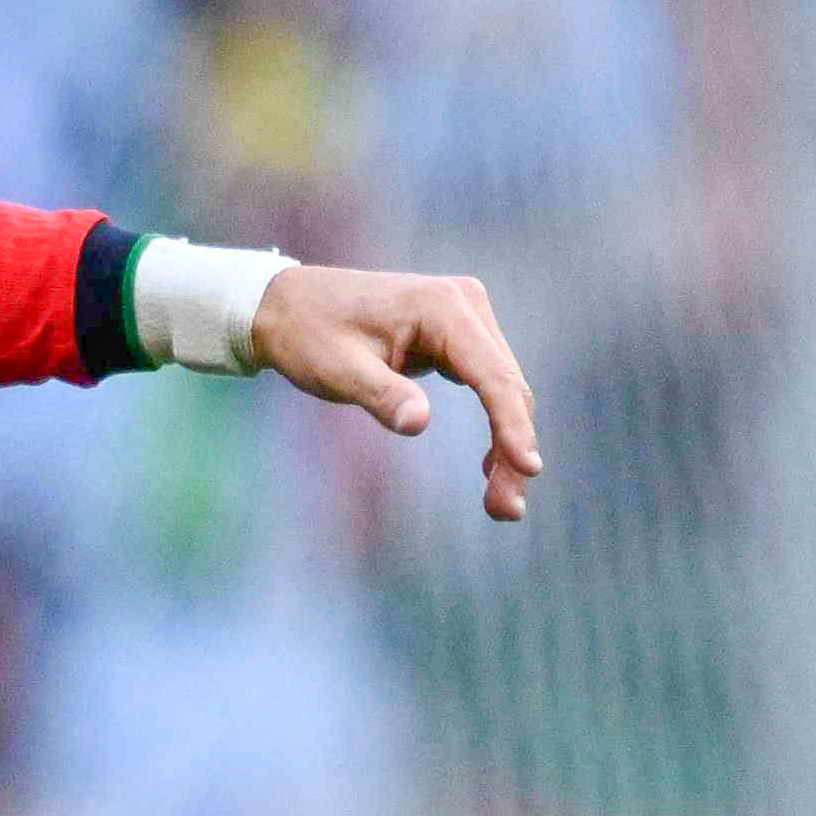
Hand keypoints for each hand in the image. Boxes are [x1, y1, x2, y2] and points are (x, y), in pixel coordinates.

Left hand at [255, 264, 544, 523]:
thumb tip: (419, 423)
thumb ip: (381, 395)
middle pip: (506, 385)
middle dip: (512, 449)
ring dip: (508, 442)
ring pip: (503, 387)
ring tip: (501, 504)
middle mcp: (465, 304)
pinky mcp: (458, 332)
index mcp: (443, 308)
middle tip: (507, 511)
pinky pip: (487, 381)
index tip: (528, 469)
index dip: (512, 425)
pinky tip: (491, 466)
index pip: (492, 375)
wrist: (288, 304)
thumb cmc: (308, 335)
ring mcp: (465, 316)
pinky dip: (494, 422)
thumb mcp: (337, 370)